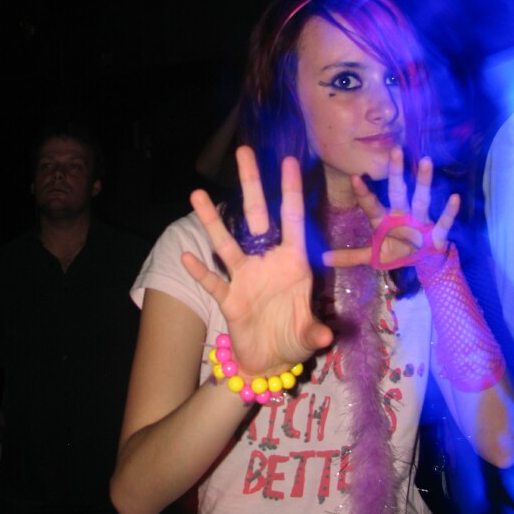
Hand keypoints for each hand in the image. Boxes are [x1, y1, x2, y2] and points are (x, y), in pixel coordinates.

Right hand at [182, 146, 332, 377]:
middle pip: (257, 218)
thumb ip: (315, 330)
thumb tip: (326, 335)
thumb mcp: (310, 335)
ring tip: (197, 195)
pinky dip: (201, 271)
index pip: (293, 220)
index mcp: (293, 262)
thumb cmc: (294, 337)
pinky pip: (213, 283)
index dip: (291, 191)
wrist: (271, 361)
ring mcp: (245, 278)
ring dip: (212, 221)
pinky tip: (188, 255)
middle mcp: (267, 262)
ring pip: (226, 244)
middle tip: (243, 152)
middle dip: (251, 185)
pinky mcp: (230, 300)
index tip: (288, 161)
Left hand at [323, 148, 459, 269]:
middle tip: (395, 150)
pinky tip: (454, 197)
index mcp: (384, 220)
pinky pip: (443, 220)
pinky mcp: (437, 231)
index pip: (371, 204)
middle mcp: (402, 214)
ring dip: (424, 181)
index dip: (364, 192)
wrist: (422, 261)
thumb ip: (350, 257)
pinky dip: (449, 211)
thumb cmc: (396, 250)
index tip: (356, 177)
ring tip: (426, 160)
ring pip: (421, 197)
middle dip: (396, 173)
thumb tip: (322, 259)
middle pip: (398, 191)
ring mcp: (420, 220)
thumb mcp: (373, 256)